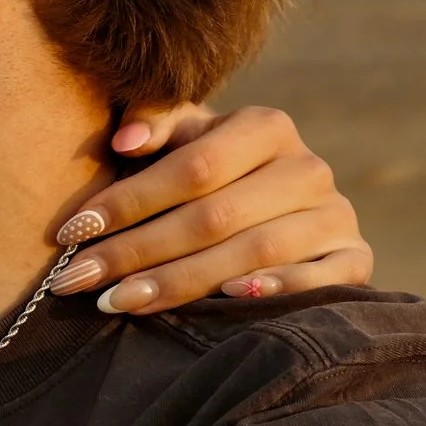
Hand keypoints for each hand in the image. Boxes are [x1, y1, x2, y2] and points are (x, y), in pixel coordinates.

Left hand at [47, 103, 372, 312]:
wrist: (285, 201)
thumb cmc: (212, 169)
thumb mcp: (185, 138)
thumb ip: (154, 123)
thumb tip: (124, 140)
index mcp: (267, 126)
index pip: (190, 169)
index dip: (127, 200)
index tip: (71, 230)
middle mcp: (307, 168)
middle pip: (213, 217)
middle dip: (136, 252)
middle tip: (76, 279)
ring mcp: (336, 215)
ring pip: (252, 254)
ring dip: (180, 283)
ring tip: (118, 301)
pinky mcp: (355, 259)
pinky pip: (319, 281)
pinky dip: (275, 292)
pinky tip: (226, 303)